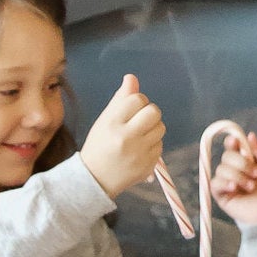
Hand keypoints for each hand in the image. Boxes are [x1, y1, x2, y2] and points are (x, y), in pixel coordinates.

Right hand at [80, 75, 165, 197]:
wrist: (95, 179)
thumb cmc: (99, 145)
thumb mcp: (105, 120)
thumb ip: (120, 99)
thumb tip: (132, 77)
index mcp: (113, 124)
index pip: (137, 99)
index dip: (138, 101)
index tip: (132, 109)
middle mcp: (127, 138)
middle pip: (154, 112)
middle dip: (149, 112)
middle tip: (140, 120)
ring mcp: (140, 153)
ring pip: (161, 128)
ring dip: (153, 128)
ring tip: (139, 135)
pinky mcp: (149, 165)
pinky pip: (160, 145)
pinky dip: (153, 144)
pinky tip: (140, 149)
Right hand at [209, 131, 256, 225]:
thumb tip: (250, 135)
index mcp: (246, 160)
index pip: (233, 146)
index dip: (232, 141)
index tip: (236, 142)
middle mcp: (235, 168)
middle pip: (227, 155)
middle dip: (241, 162)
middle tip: (256, 174)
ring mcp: (227, 181)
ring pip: (221, 169)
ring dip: (238, 176)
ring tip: (251, 187)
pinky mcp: (221, 195)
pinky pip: (215, 183)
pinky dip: (224, 183)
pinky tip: (235, 188)